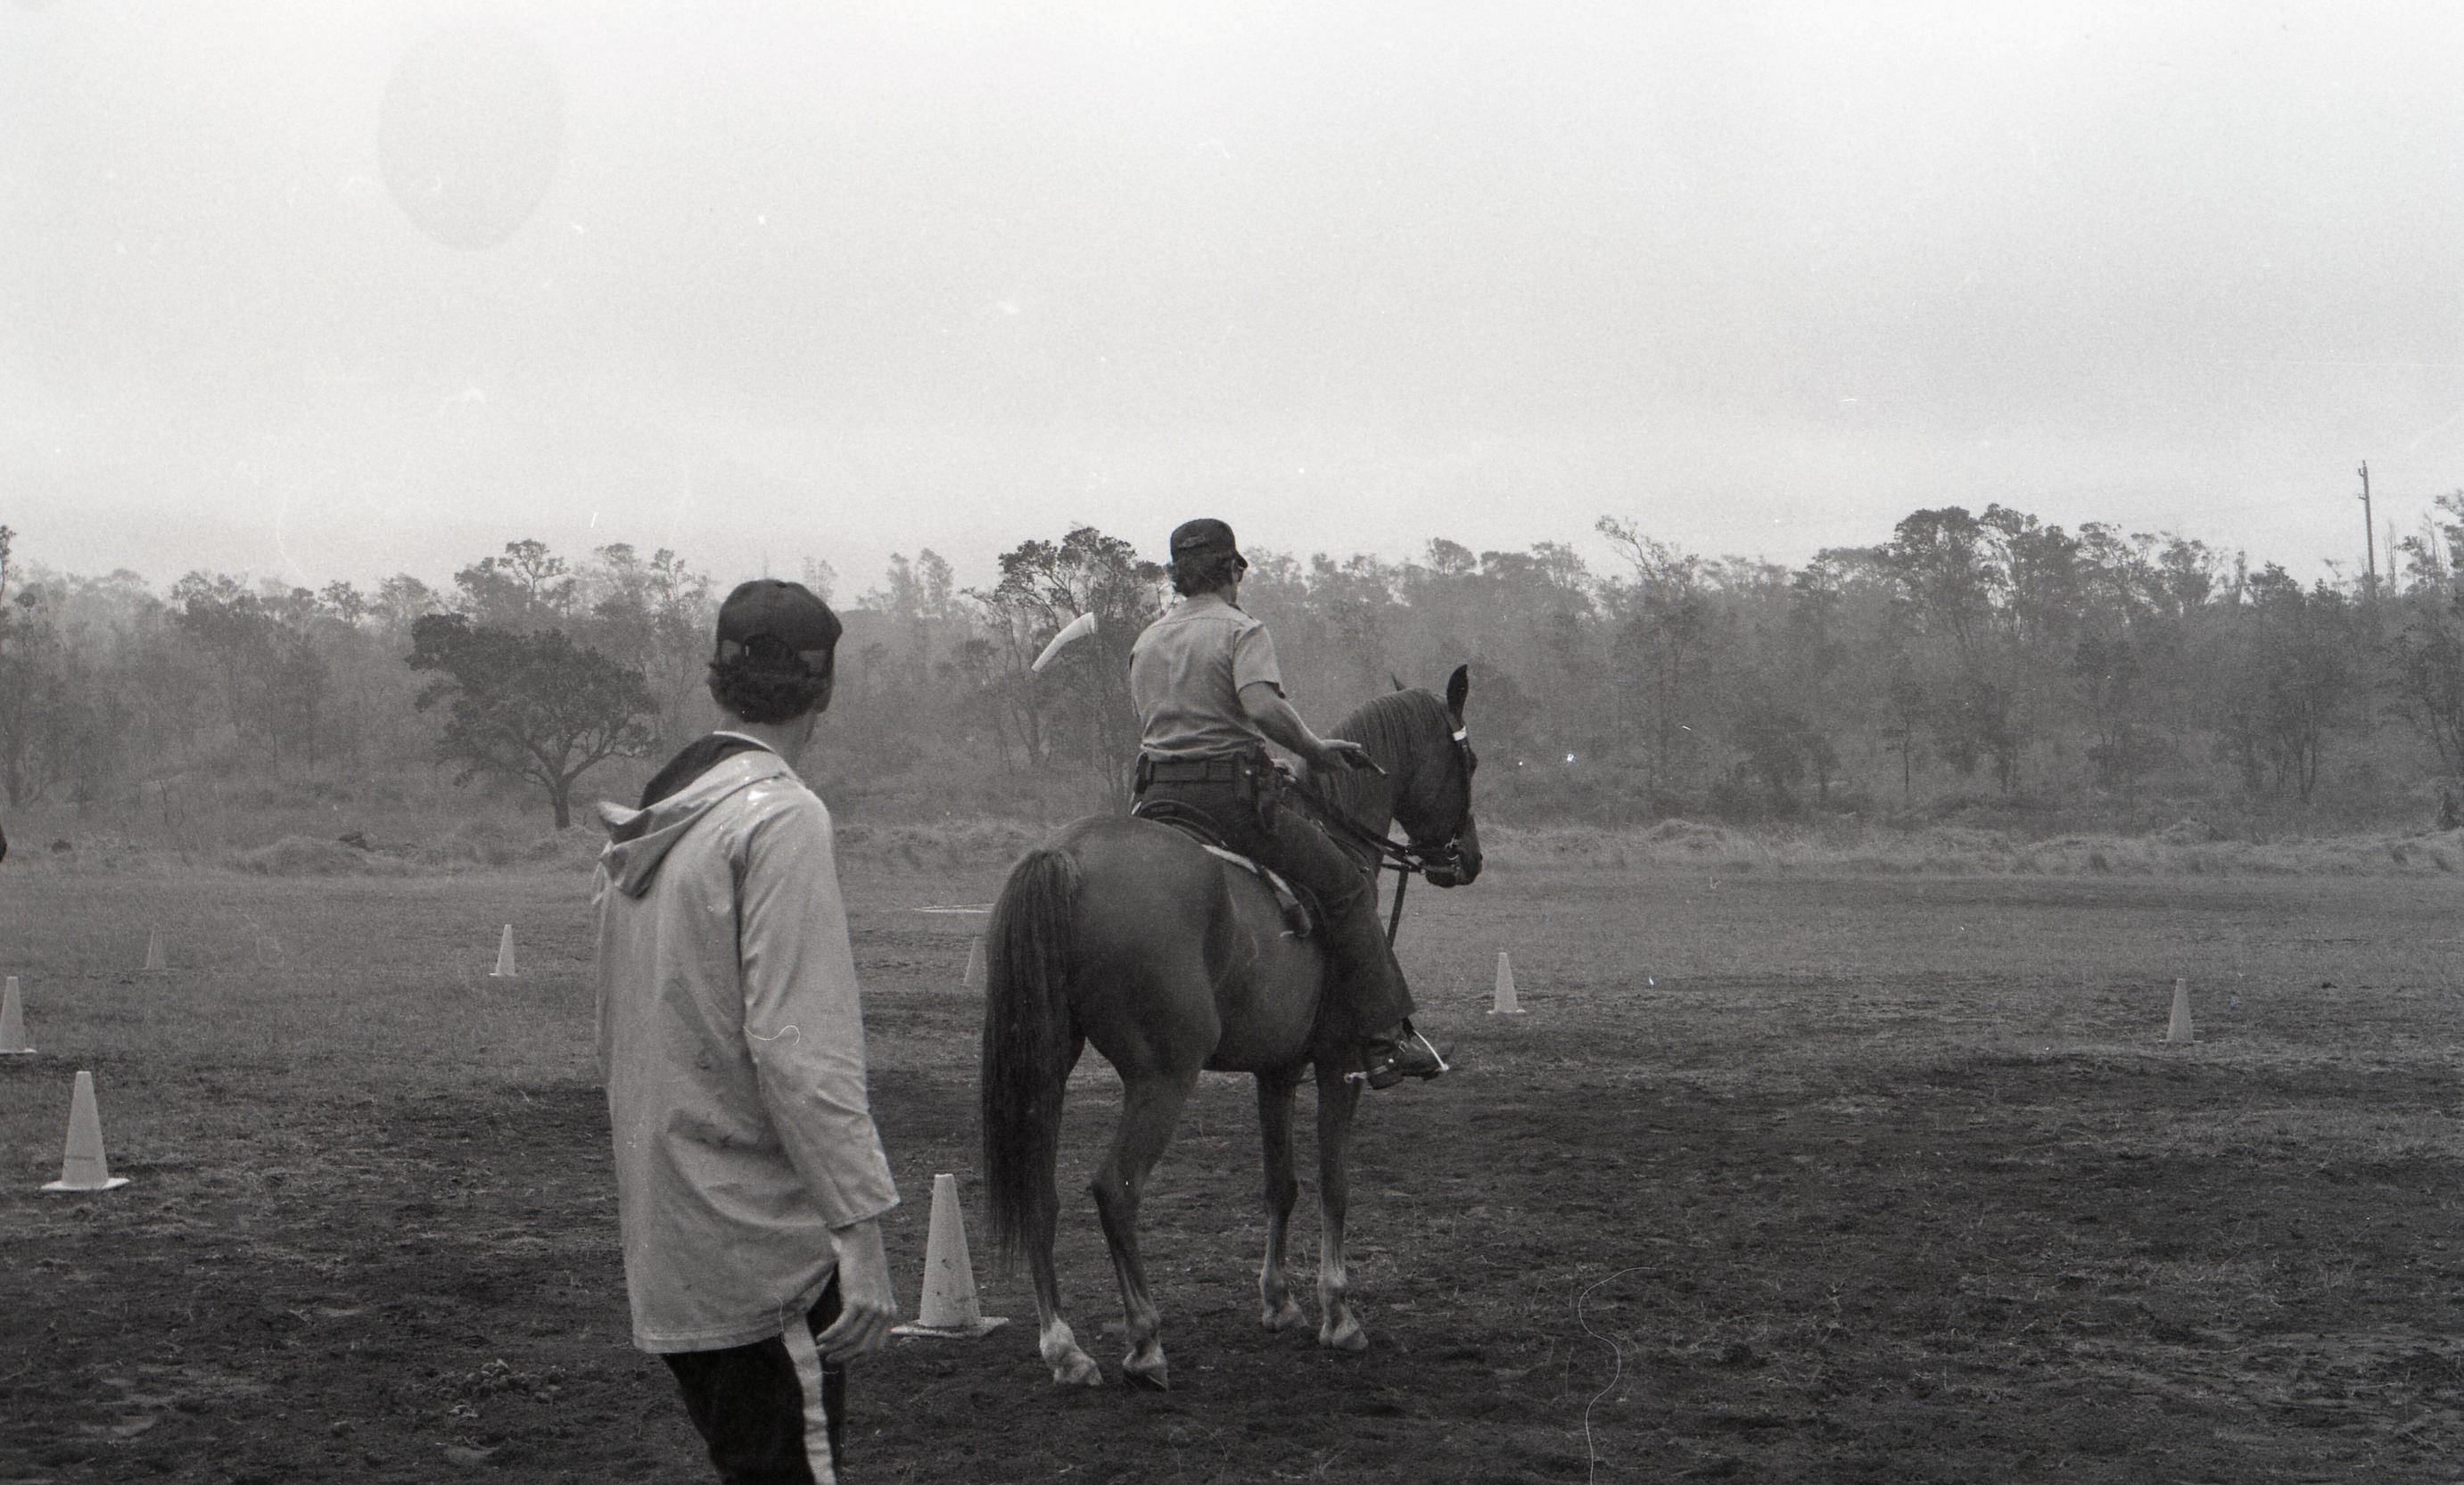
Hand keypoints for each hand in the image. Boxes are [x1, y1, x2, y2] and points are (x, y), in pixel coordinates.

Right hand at [815, 1219, 899, 1363]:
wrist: (863, 1241)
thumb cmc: (864, 1264)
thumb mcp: (873, 1290)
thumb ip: (870, 1309)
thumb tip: (853, 1330)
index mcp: (890, 1312)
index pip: (875, 1347)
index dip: (857, 1356)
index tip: (843, 1358)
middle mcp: (884, 1313)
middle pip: (863, 1348)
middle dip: (844, 1357)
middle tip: (828, 1360)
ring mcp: (872, 1308)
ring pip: (851, 1340)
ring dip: (833, 1349)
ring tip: (820, 1350)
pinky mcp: (858, 1300)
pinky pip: (842, 1327)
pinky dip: (829, 1336)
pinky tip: (820, 1339)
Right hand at [1316, 739, 1382, 774]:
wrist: (1310, 749)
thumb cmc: (1327, 746)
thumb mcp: (1340, 744)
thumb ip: (1351, 746)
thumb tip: (1360, 747)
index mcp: (1340, 765)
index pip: (1349, 770)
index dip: (1350, 767)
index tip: (1349, 763)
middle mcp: (1333, 770)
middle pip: (1338, 769)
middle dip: (1338, 763)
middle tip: (1334, 755)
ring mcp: (1324, 771)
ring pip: (1329, 769)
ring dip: (1329, 764)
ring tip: (1325, 755)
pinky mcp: (1316, 771)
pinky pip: (1320, 769)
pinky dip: (1320, 765)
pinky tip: (1318, 758)